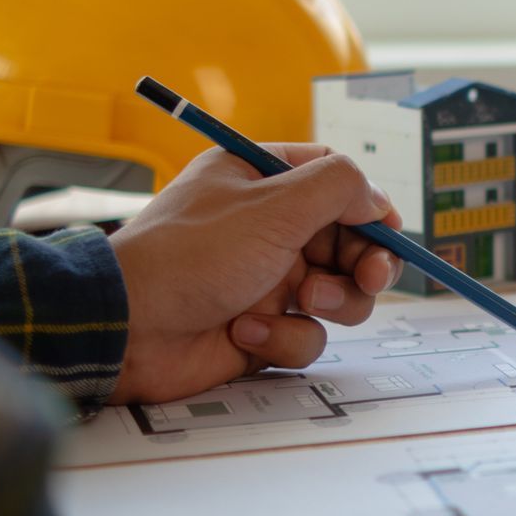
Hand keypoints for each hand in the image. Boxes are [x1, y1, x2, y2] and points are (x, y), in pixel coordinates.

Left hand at [105, 145, 402, 403]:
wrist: (128, 329)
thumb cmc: (190, 255)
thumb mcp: (273, 205)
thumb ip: (338, 188)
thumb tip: (375, 197)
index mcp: (261, 180)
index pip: (336, 181)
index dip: (370, 206)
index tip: (387, 229)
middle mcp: (266, 227)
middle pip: (349, 242)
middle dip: (364, 263)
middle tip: (370, 278)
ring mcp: (264, 279)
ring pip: (337, 293)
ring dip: (331, 301)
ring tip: (301, 302)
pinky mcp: (261, 327)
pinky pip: (305, 334)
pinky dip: (284, 335)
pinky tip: (245, 330)